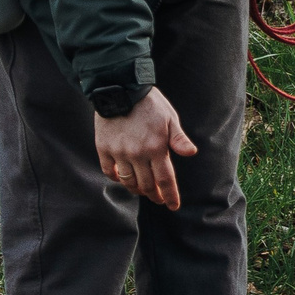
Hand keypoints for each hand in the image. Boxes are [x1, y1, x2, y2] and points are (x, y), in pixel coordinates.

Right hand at [94, 88, 196, 210]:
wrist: (120, 89)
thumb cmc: (150, 104)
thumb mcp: (169, 118)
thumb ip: (178, 138)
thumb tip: (191, 153)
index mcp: (156, 147)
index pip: (165, 179)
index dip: (170, 196)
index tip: (173, 206)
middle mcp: (137, 154)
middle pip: (146, 185)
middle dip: (154, 195)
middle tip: (158, 198)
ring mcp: (119, 152)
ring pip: (128, 181)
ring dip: (137, 190)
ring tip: (142, 190)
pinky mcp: (103, 148)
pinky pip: (109, 171)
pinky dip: (116, 178)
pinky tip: (122, 178)